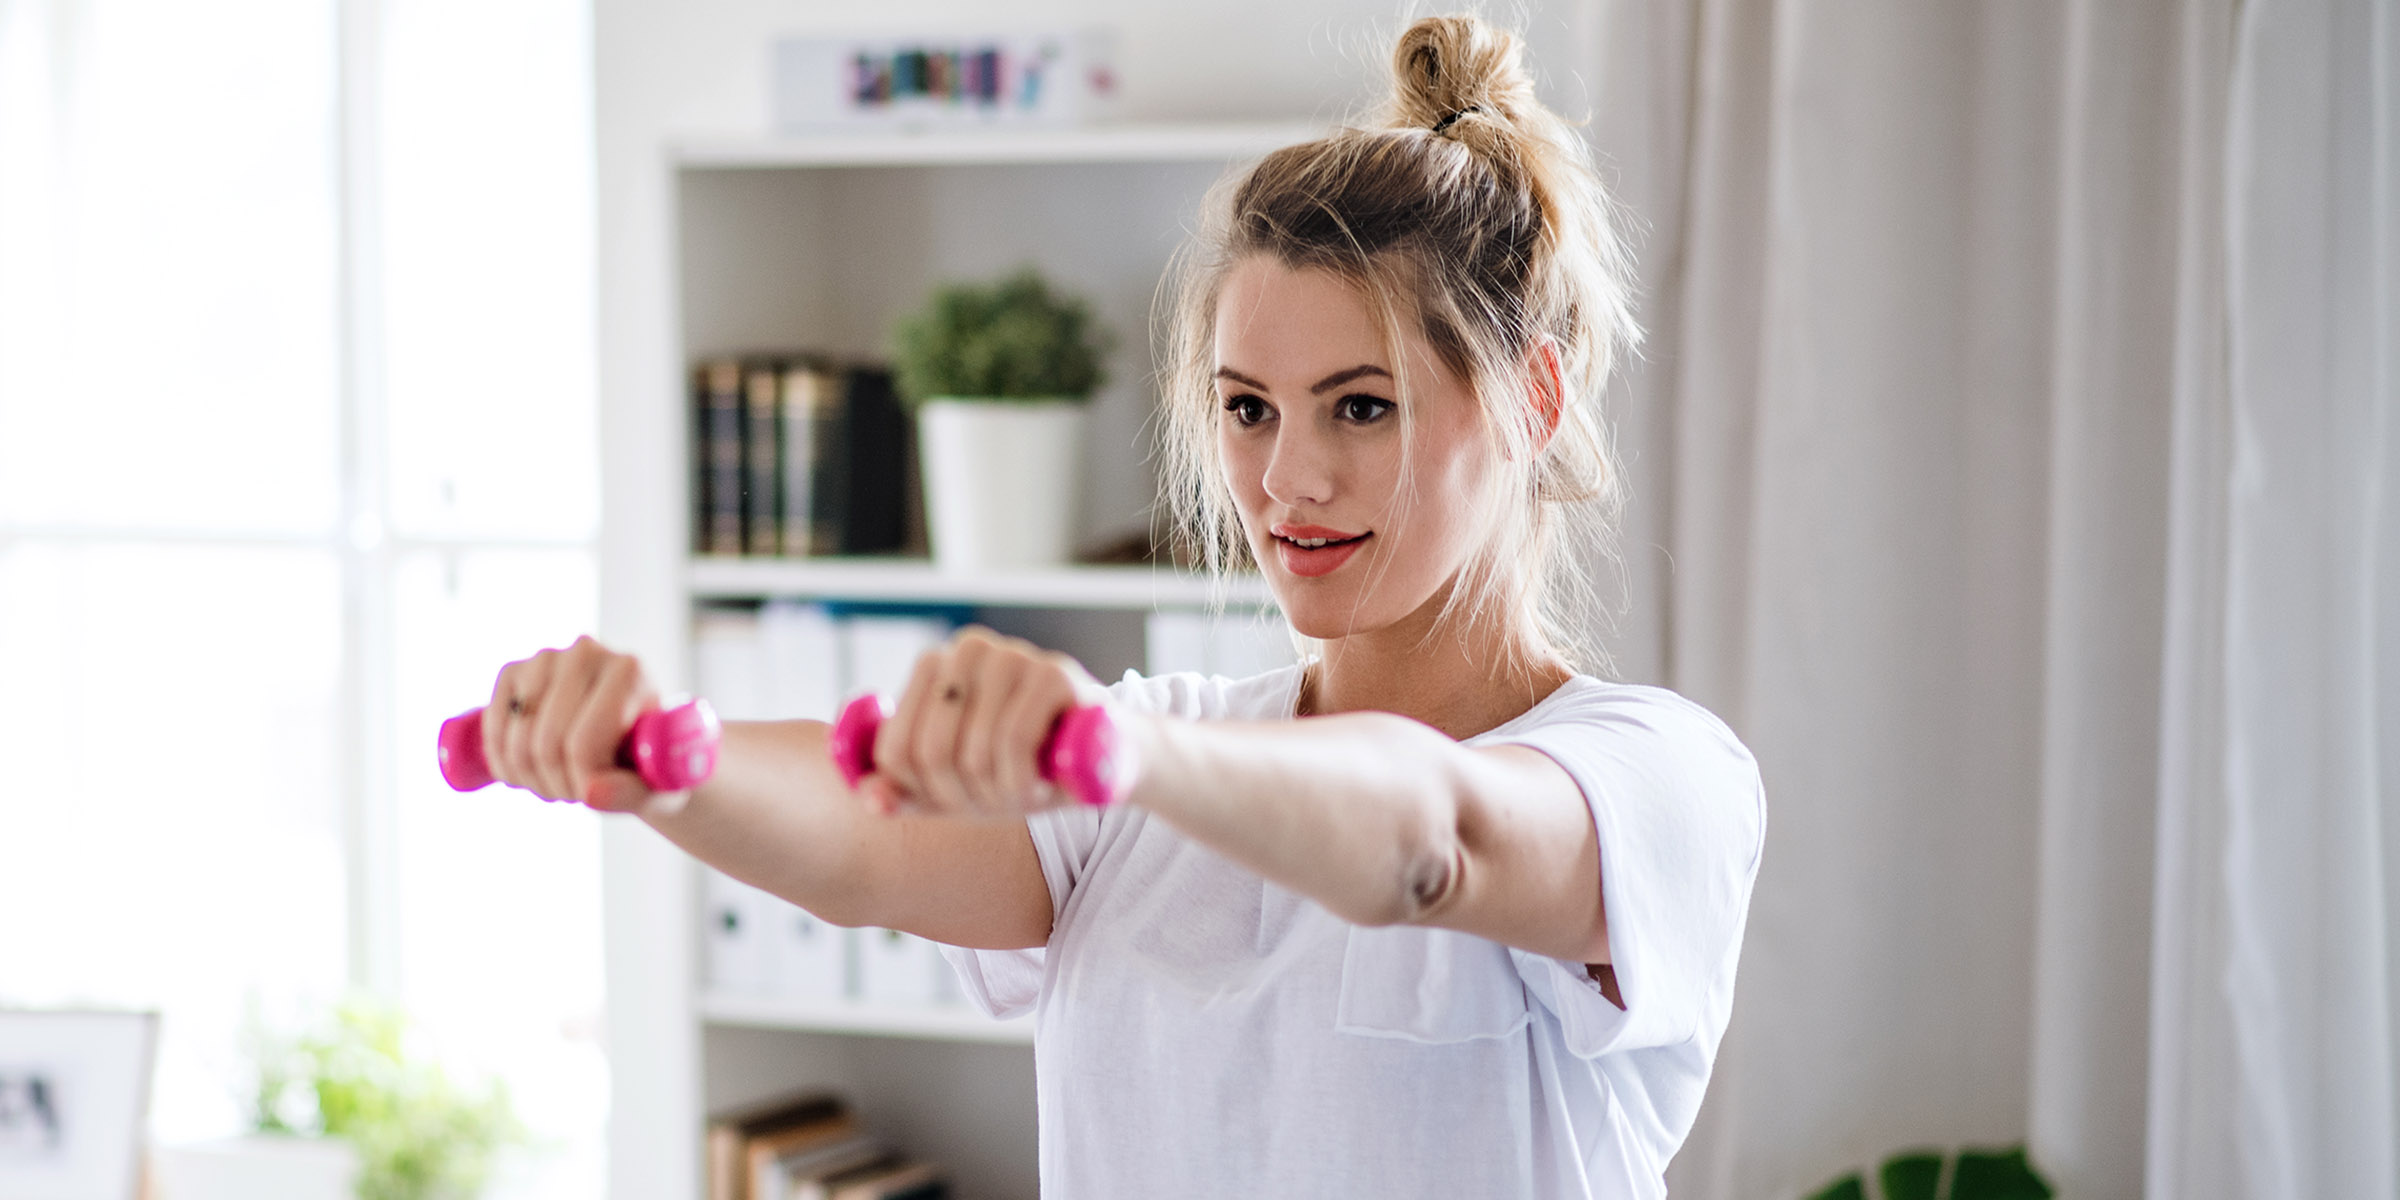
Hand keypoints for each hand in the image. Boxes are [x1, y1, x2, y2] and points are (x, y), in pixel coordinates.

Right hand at [481, 634, 671, 814]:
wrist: (629, 733)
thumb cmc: (648, 763)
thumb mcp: (655, 787)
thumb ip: (632, 793)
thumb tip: (592, 793)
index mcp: (630, 672)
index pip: (584, 744)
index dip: (581, 785)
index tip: (594, 795)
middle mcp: (587, 653)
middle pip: (547, 744)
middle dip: (557, 785)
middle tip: (576, 793)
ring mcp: (546, 658)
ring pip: (518, 742)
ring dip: (530, 780)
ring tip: (558, 783)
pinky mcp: (514, 671)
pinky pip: (493, 730)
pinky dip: (503, 763)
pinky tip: (526, 772)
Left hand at [859, 626, 1113, 819]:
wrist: (1111, 760)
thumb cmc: (1028, 769)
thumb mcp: (959, 786)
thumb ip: (907, 792)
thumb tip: (870, 799)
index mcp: (934, 666)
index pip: (893, 750)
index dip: (924, 794)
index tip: (961, 799)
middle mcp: (968, 648)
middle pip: (929, 753)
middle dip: (962, 796)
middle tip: (998, 800)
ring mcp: (1011, 655)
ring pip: (970, 753)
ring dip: (999, 794)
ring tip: (1026, 789)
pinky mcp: (1053, 673)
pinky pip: (1012, 744)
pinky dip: (1024, 781)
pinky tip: (1043, 783)